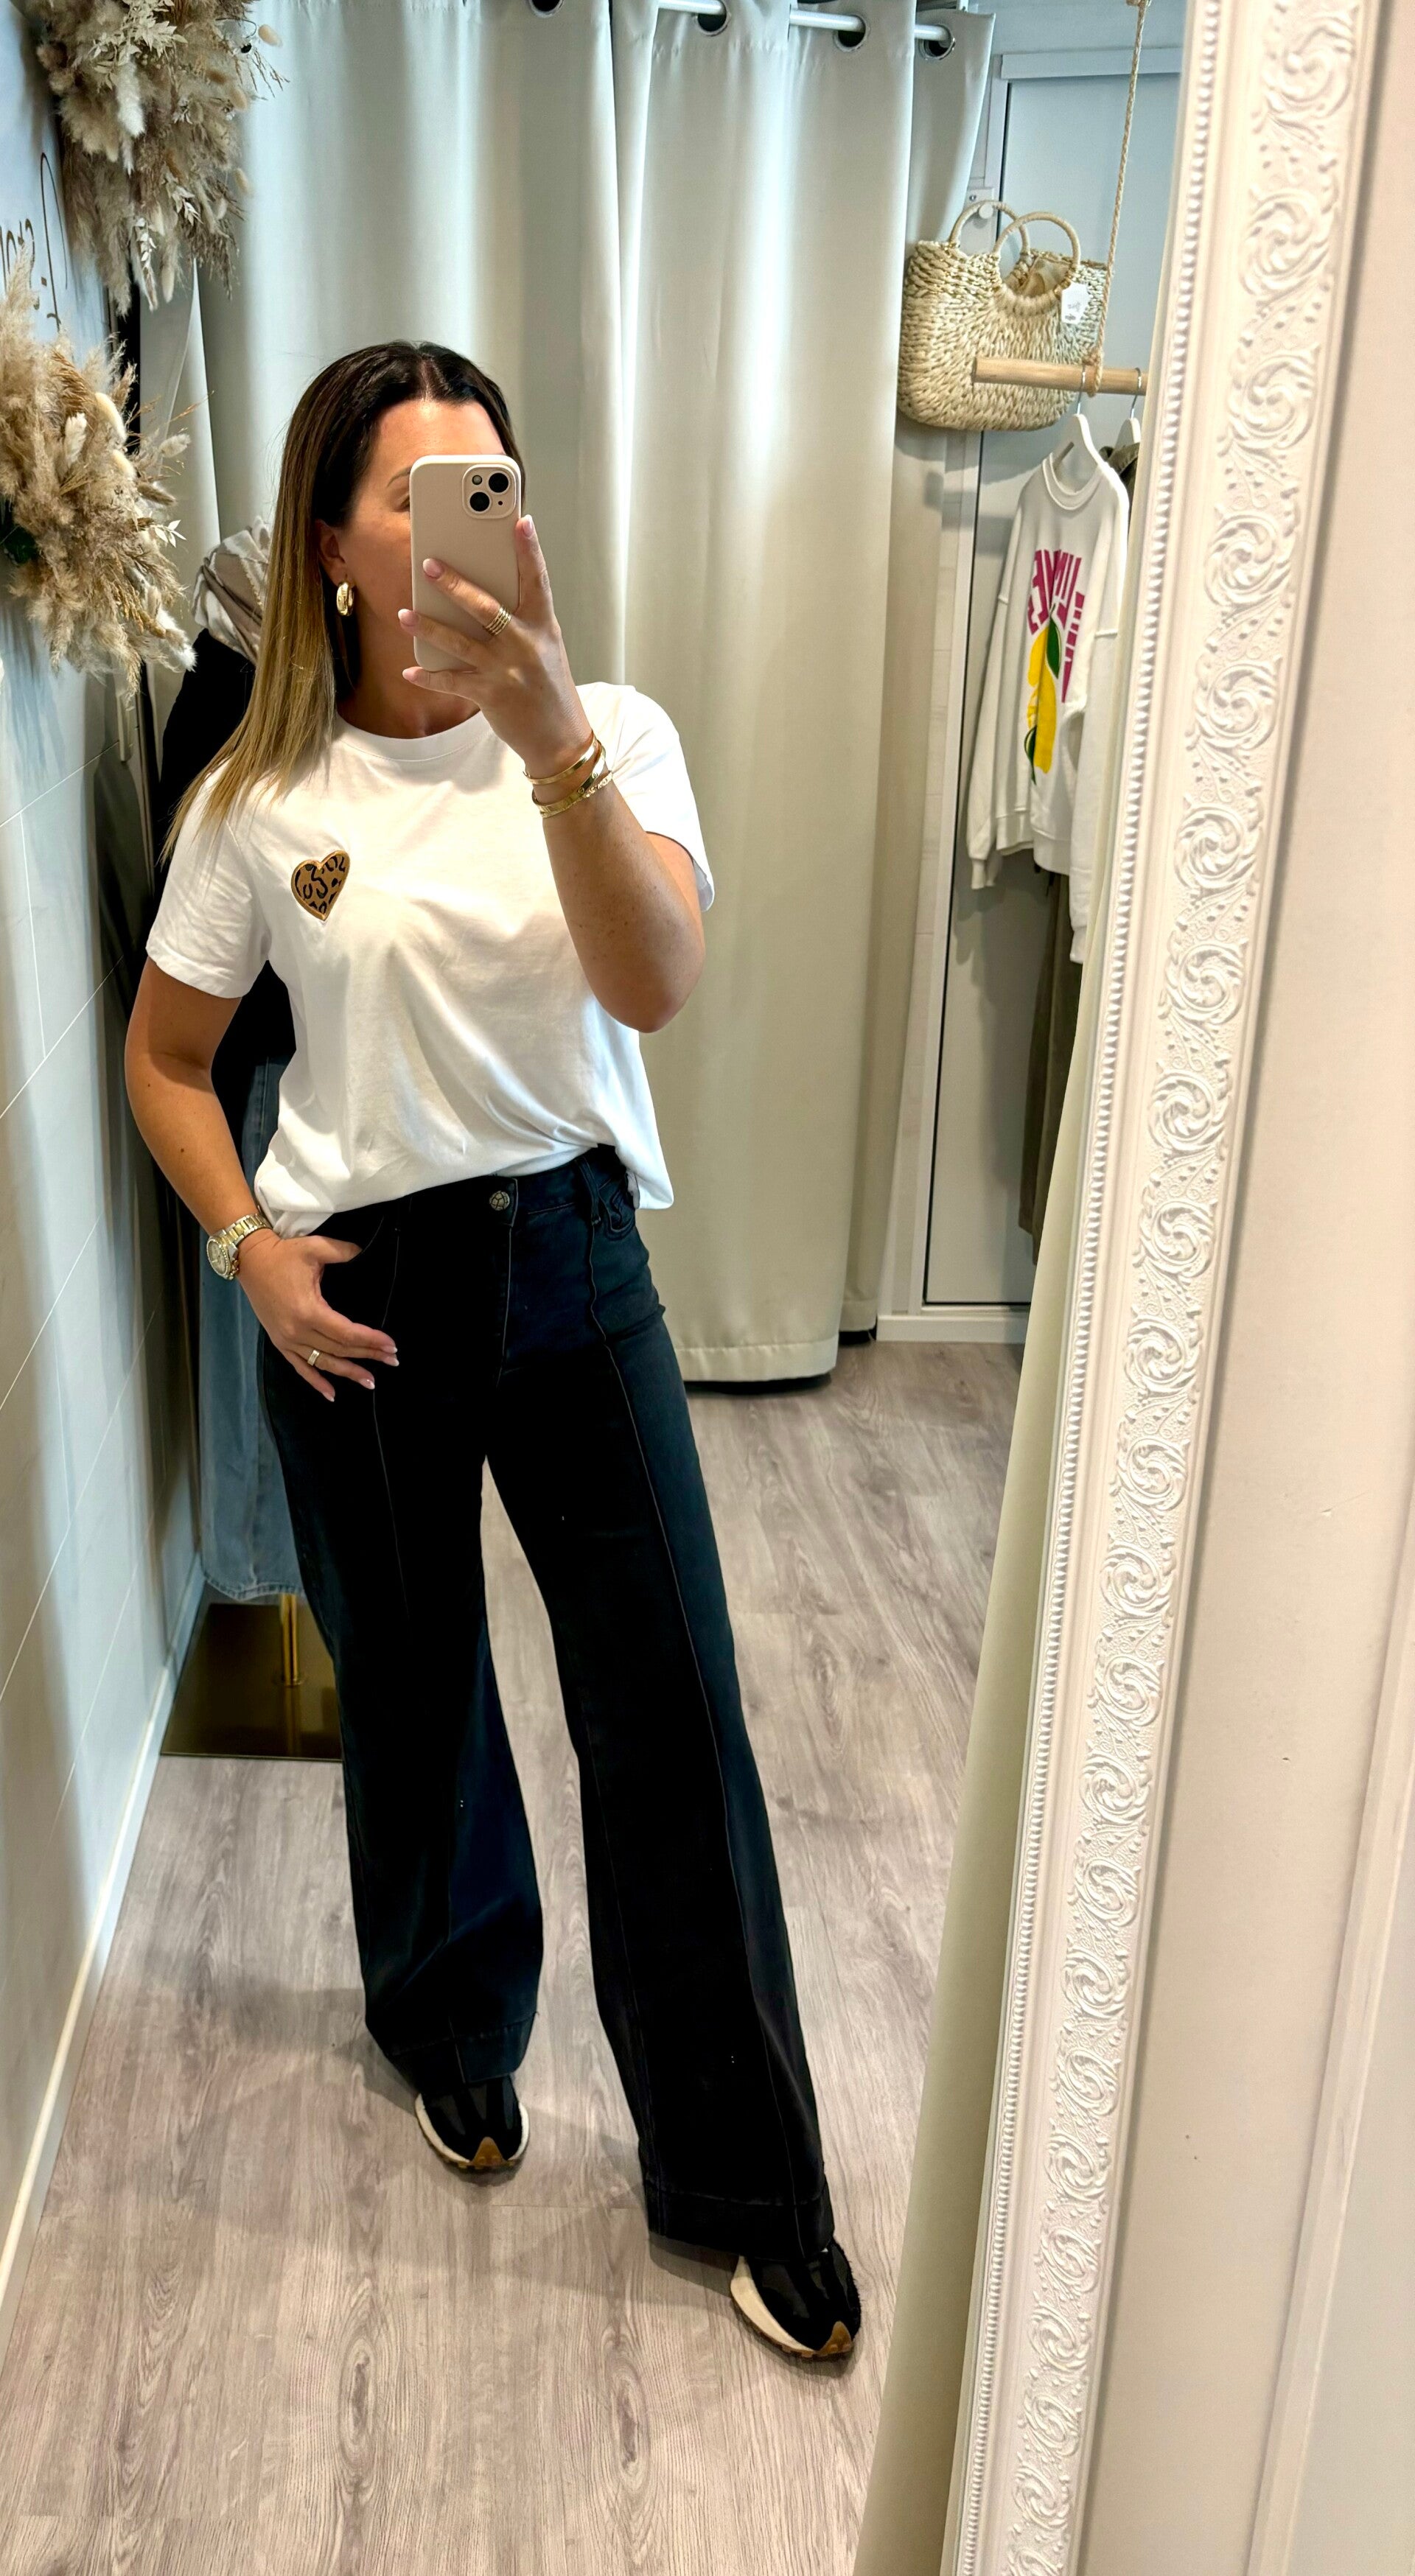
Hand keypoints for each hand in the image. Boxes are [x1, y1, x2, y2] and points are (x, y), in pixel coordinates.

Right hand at [237, 1229, 397, 1401]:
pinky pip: (300, 1367)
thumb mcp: (315, 1248)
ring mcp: (287, 1340)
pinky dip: (316, 1382)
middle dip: (368, 1355)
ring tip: (370, 1381)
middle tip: (392, 1360)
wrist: (250, 1260)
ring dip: (348, 1373)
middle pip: (339, 1349)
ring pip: (323, 1362)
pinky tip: (332, 1395)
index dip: (371, 1340)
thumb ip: (344, 1252)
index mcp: (308, 1311)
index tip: (391, 1345)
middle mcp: (297, 1331)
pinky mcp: (279, 1343)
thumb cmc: (283, 1254)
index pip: (347, 1332)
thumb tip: (364, 1253)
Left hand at [397, 517, 592, 778]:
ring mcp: (507, 671)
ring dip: (428, 627)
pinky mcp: (490, 696)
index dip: (529, 551)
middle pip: (486, 607)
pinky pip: (452, 682)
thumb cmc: (548, 688)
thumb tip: (479, 596)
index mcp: (542, 627)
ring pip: (460, 642)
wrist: (560, 739)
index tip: (521, 521)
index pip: (537, 581)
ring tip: (403, 614)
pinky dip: (429, 678)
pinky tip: (410, 672)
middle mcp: (525, 645)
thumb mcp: (544, 648)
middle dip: (454, 584)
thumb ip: (520, 621)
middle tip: (428, 564)